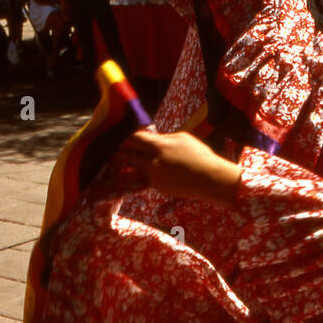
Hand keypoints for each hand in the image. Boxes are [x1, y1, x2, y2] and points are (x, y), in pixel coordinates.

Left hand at [113, 129, 240, 205]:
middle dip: (120, 151)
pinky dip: (138, 176)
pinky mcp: (158, 187)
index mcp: (159, 146)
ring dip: (125, 165)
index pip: (134, 138)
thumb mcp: (182, 138)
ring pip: (133, 169)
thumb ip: (164, 138)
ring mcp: (154, 176)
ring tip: (117, 162)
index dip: (126, 136)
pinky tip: (131, 174)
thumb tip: (154, 139)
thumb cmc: (200, 155)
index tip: (121, 135)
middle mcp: (153, 162)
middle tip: (112, 148)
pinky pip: (143, 179)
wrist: (210, 179)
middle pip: (128, 154)